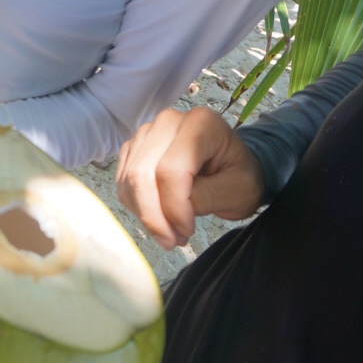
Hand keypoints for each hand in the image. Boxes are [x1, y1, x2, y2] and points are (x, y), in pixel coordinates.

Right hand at [115, 107, 264, 248]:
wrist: (230, 168)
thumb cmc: (239, 176)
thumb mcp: (238, 190)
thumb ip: (205, 197)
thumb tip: (171, 211)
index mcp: (201, 123)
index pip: (171, 170)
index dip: (174, 207)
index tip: (187, 231)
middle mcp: (168, 121)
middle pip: (142, 174)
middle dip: (154, 215)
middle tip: (172, 241)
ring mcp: (146, 132)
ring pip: (129, 180)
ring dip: (144, 214)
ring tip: (169, 232)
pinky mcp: (133, 148)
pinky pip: (123, 182)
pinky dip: (136, 206)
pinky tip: (157, 216)